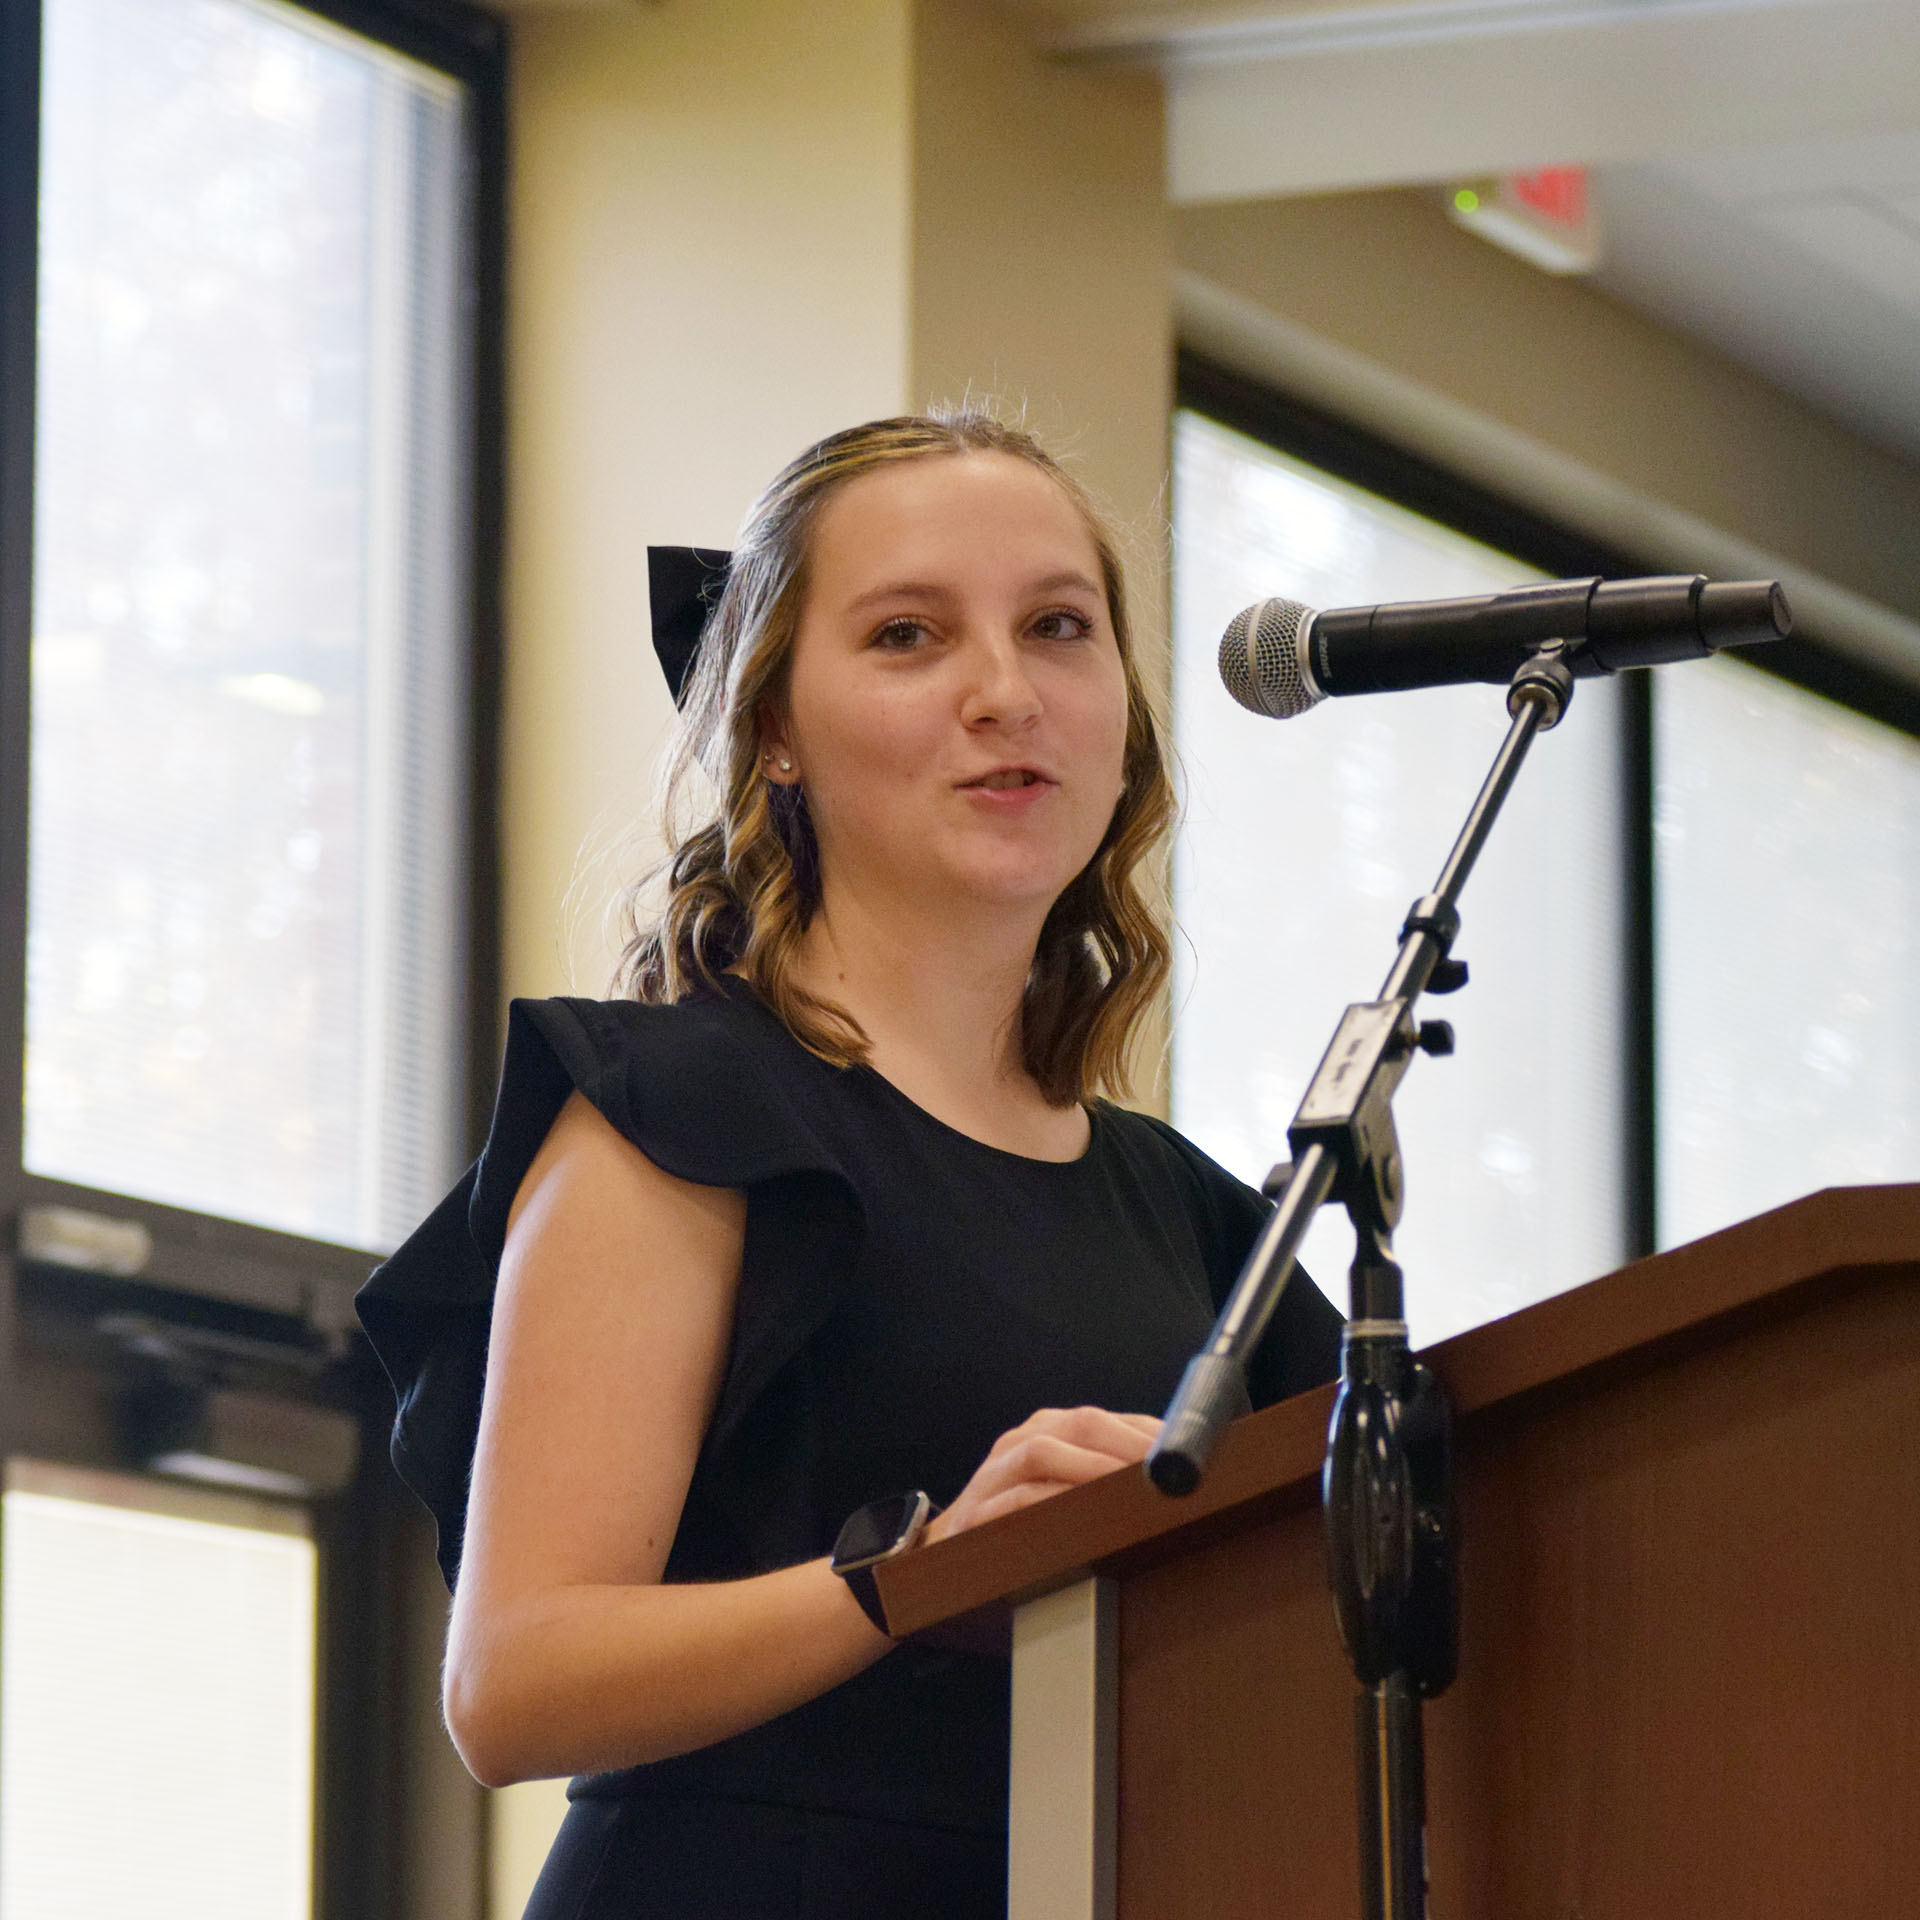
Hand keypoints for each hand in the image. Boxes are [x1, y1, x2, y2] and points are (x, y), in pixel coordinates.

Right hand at [922, 1407, 1162, 1545]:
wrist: (945, 1559)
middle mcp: (1021, 1440)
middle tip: (1171, 1473)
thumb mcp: (1067, 1496)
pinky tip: (1082, 1519)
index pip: (1107, 1419)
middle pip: (1080, 1424)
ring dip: (1093, 1470)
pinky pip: (1013, 1500)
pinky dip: (1049, 1504)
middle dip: (1129, 1446)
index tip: (1193, 1456)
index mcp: (1049, 1430)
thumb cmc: (1024, 1531)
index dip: (1150, 1434)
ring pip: (1044, 1452)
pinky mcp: (974, 1511)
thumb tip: (1179, 1485)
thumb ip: (1107, 1483)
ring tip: (1132, 1492)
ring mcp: (994, 1472)